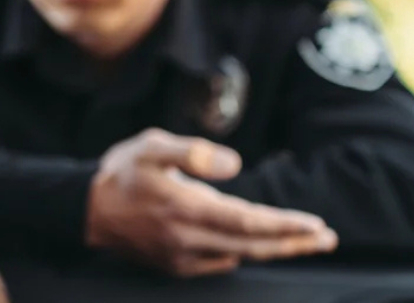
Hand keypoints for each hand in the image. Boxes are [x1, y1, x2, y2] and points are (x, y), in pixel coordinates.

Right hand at [86, 129, 338, 276]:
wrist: (85, 209)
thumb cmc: (122, 172)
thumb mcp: (152, 146)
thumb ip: (193, 152)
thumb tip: (234, 165)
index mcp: (185, 208)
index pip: (247, 221)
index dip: (284, 225)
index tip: (315, 224)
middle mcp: (187, 239)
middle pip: (252, 246)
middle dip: (293, 243)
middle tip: (327, 239)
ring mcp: (181, 258)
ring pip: (240, 257)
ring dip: (275, 250)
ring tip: (305, 242)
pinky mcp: (175, 266)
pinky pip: (220, 264)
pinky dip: (245, 255)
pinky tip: (260, 245)